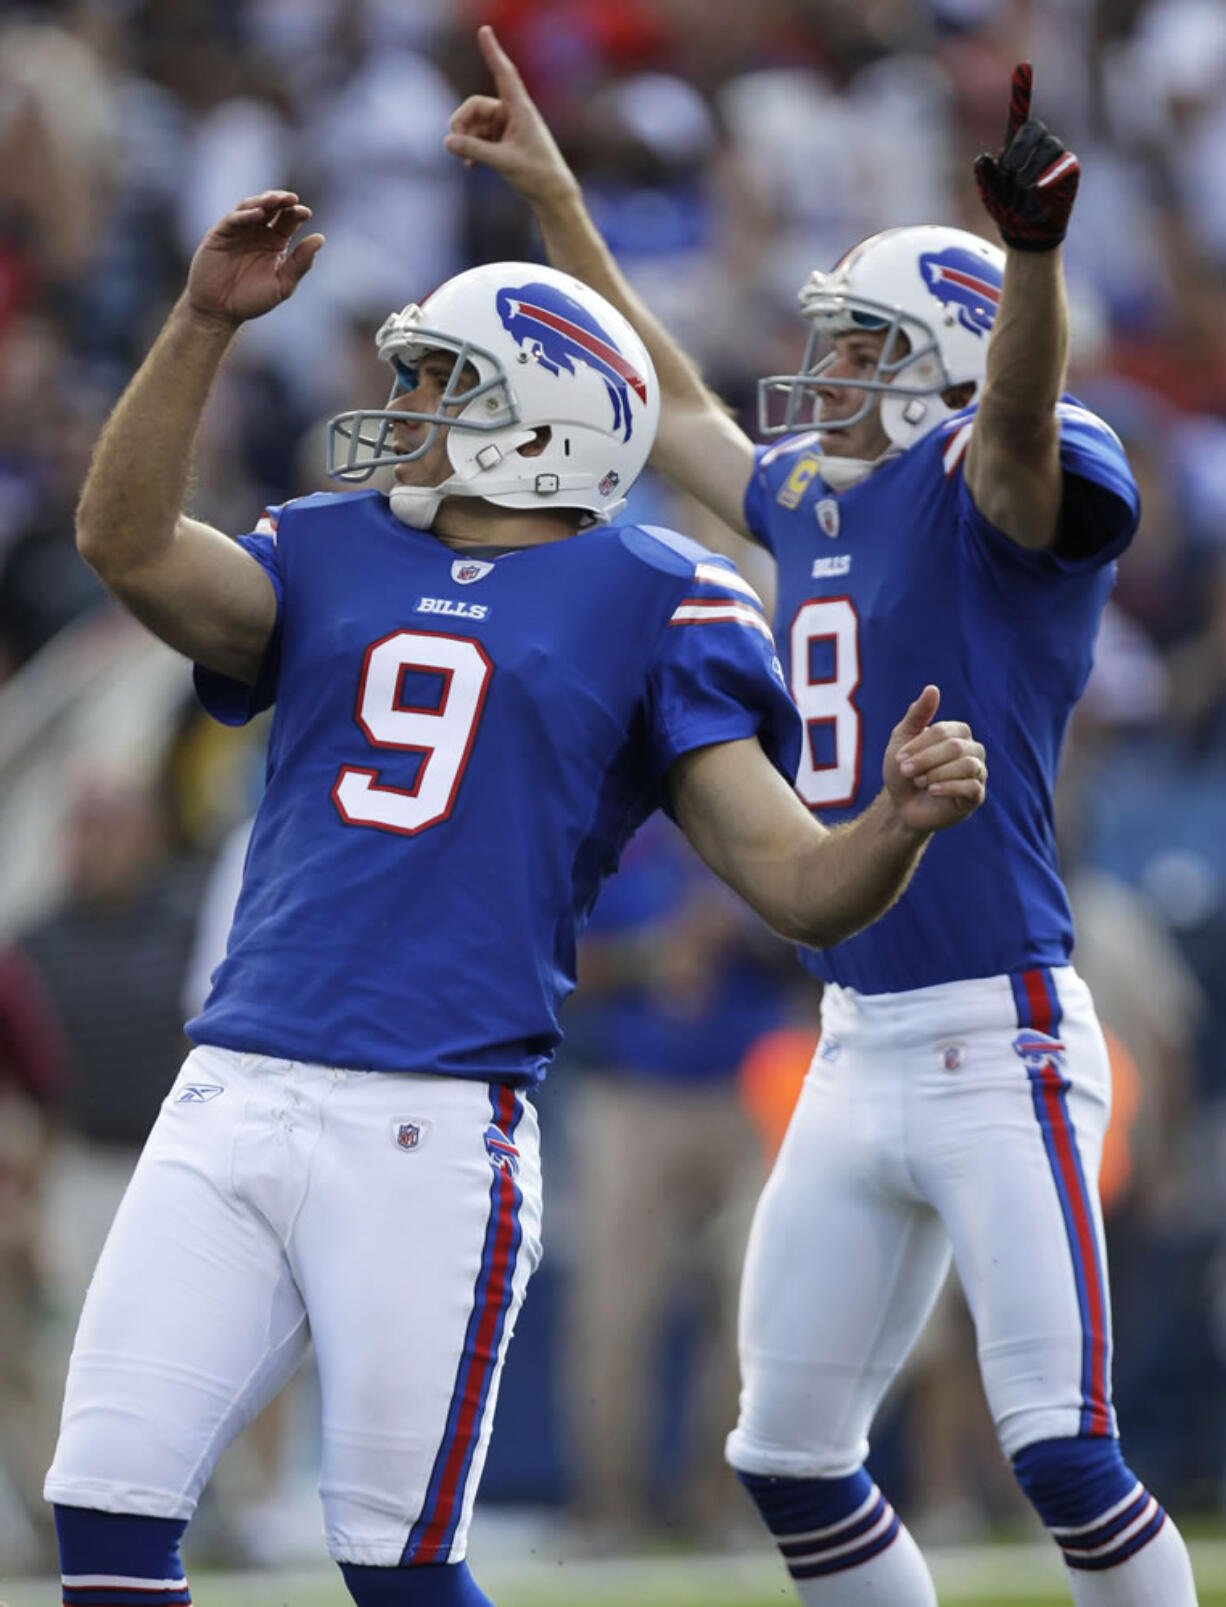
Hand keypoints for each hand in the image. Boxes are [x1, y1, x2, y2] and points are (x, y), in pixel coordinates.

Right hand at [185, 190, 324, 328]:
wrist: (220, 311)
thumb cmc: (252, 300)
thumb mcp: (283, 284)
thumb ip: (301, 263)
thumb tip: (320, 238)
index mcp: (276, 242)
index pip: (289, 220)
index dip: (297, 213)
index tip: (306, 213)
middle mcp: (258, 232)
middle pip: (272, 208)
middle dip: (281, 201)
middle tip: (292, 199)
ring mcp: (239, 231)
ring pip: (252, 207)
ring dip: (264, 201)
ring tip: (276, 200)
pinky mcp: (221, 233)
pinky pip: (234, 219)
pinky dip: (246, 215)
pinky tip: (258, 215)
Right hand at [445, 26, 579, 208]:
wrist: (552, 196)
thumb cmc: (536, 175)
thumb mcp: (504, 162)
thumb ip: (475, 150)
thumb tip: (447, 141)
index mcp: (520, 109)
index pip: (503, 74)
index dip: (493, 52)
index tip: (484, 30)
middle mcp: (513, 114)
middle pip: (476, 106)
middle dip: (462, 121)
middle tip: (454, 140)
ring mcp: (507, 128)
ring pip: (476, 123)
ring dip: (466, 138)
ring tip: (467, 160)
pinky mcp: (504, 142)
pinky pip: (480, 138)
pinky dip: (472, 149)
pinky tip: (470, 166)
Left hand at [883, 686, 986, 832]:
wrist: (901, 805)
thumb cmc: (903, 770)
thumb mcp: (903, 739)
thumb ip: (917, 714)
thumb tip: (932, 688)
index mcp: (958, 733)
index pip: (944, 731)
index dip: (920, 744)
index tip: (899, 757)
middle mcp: (973, 750)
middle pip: (956, 748)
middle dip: (926, 760)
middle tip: (905, 770)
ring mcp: (977, 773)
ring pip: (966, 766)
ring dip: (936, 773)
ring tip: (919, 781)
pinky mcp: (976, 796)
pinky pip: (972, 786)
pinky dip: (948, 787)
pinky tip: (931, 790)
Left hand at [973, 64, 1079, 250]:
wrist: (1026, 235)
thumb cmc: (1007, 212)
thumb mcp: (989, 196)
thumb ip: (984, 176)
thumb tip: (984, 157)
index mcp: (1017, 147)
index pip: (1020, 115)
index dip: (1022, 91)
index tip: (1023, 64)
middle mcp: (1039, 146)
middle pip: (1034, 128)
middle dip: (1019, 149)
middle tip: (1011, 173)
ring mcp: (1057, 156)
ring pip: (1047, 147)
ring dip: (1030, 170)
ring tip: (1023, 191)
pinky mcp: (1070, 169)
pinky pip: (1062, 164)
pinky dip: (1048, 176)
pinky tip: (1039, 190)